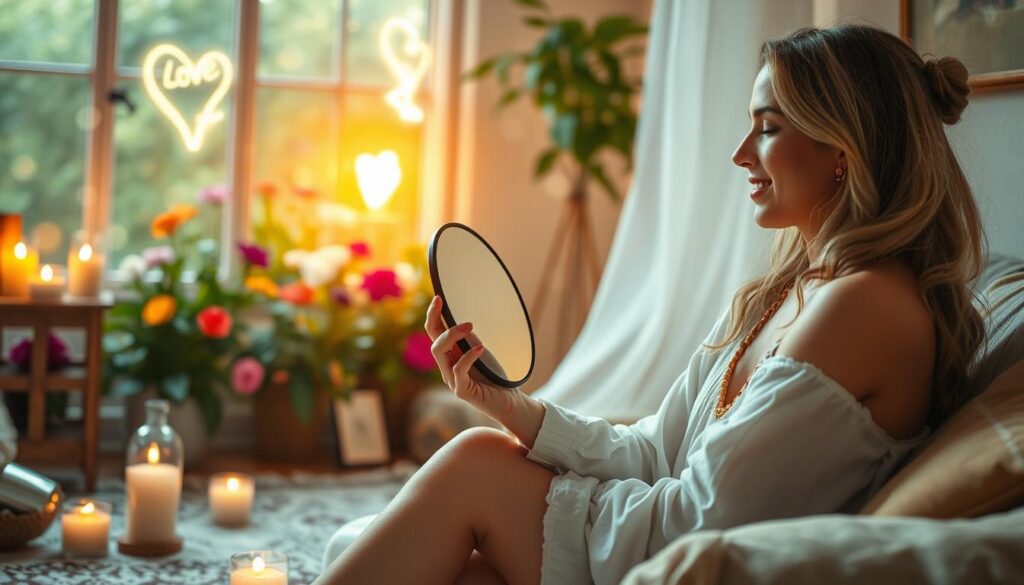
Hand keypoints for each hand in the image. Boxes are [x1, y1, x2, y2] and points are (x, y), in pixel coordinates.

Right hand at [424, 295, 543, 440]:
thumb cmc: (495, 377)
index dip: (433, 315)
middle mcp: (446, 368)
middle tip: (468, 322)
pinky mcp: (462, 391)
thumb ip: (469, 339)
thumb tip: (462, 322)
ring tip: (470, 328)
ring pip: (439, 353)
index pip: (434, 333)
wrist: (510, 402)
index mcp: (449, 356)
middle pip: (434, 342)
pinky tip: (480, 349)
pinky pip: (457, 371)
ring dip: (453, 336)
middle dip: (443, 324)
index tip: (438, 298)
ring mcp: (452, 380)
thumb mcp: (480, 351)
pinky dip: (467, 357)